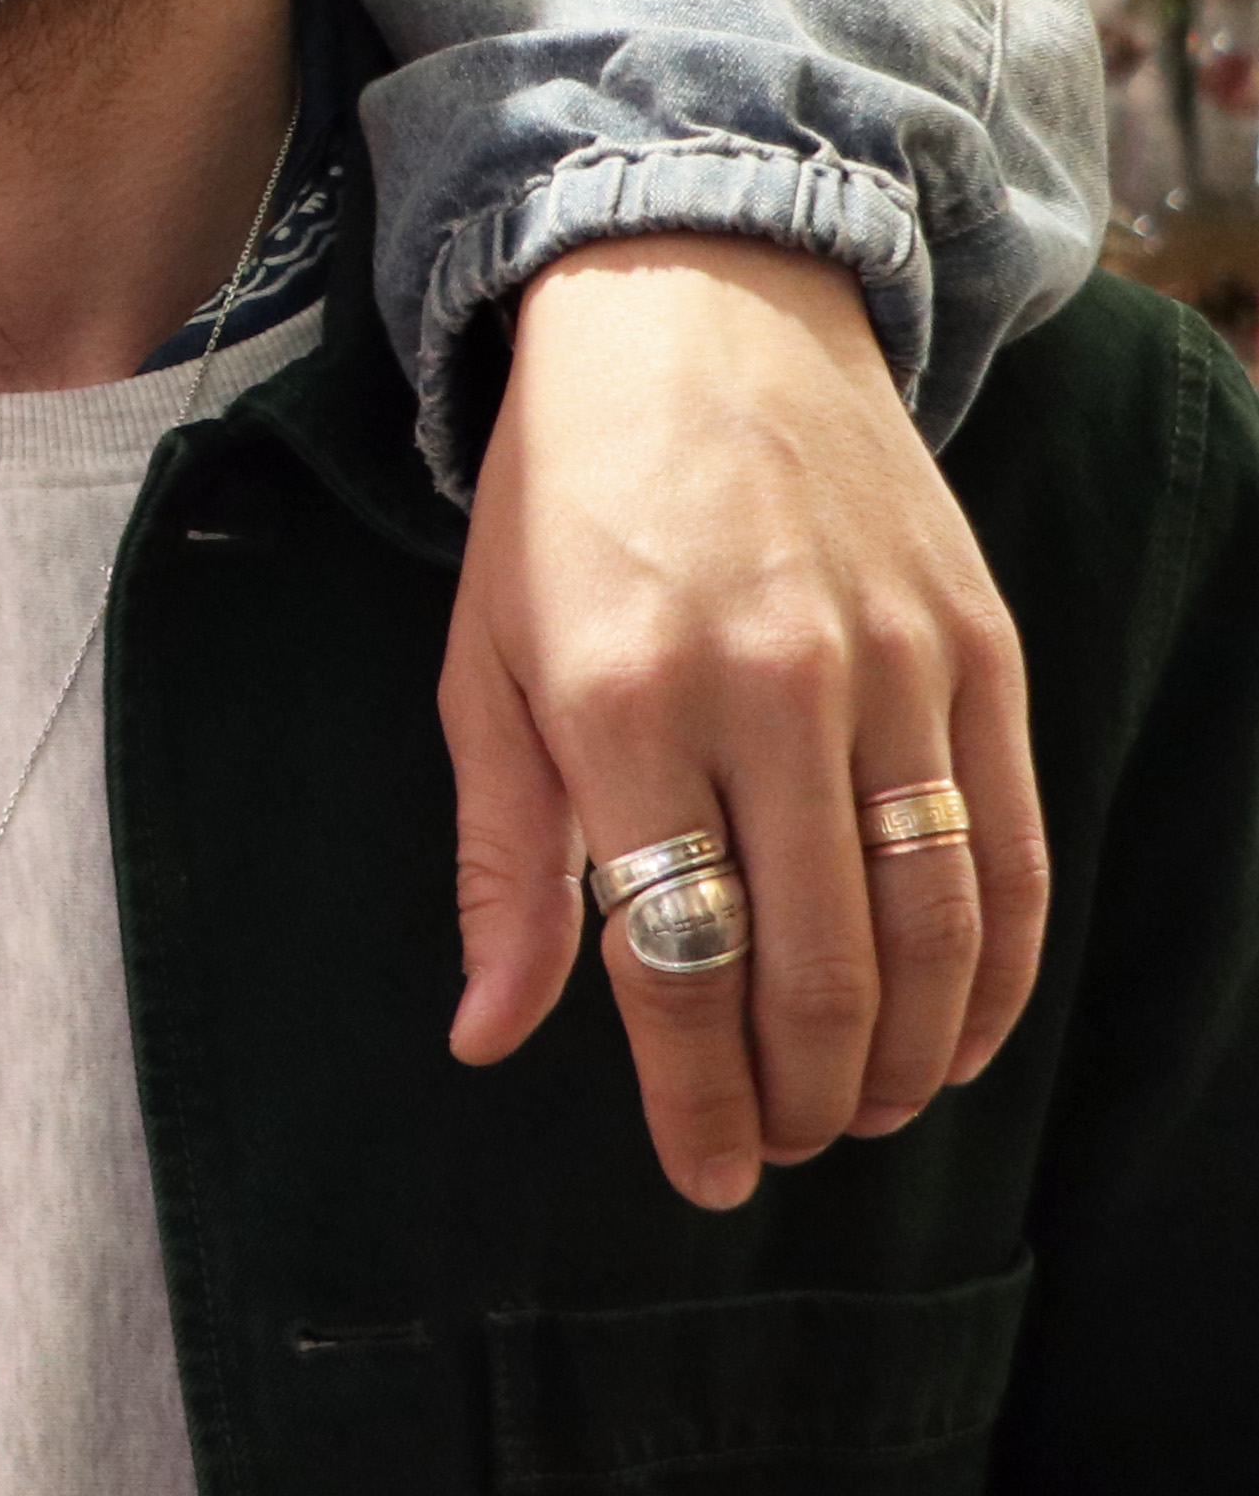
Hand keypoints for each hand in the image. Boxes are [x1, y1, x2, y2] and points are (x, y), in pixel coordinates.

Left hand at [438, 238, 1045, 1207]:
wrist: (697, 318)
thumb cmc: (563, 507)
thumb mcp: (484, 669)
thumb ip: (502, 863)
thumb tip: (490, 1036)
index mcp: (618, 704)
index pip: (673, 959)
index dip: (694, 1096)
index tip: (703, 1176)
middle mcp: (767, 690)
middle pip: (811, 962)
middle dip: (797, 1092)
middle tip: (778, 1151)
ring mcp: (890, 670)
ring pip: (929, 922)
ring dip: (901, 1051)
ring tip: (859, 1112)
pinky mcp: (980, 650)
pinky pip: (1010, 844)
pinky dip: (997, 966)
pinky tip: (960, 1034)